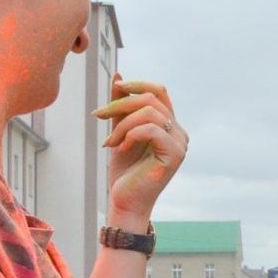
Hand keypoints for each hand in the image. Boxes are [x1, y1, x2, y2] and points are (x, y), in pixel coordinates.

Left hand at [92, 77, 186, 222]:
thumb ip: (121, 106)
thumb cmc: (124, 172)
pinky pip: (151, 129)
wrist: (125, 201)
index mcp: (170, 125)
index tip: (116, 88)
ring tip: (109, 142)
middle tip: (98, 116)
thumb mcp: (119, 131)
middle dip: (120, 104)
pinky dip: (130, 136)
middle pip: (151, 99)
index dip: (138, 84)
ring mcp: (180, 143)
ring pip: (149, 113)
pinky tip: (119, 149)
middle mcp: (179, 132)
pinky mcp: (175, 155)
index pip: (159, 91)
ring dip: (122, 124)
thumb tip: (118, 75)